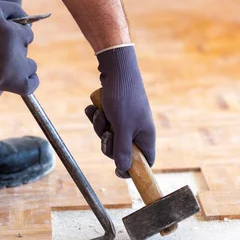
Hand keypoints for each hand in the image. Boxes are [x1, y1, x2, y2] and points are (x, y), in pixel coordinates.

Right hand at [0, 0, 37, 94]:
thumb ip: (13, 9)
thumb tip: (30, 21)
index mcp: (13, 33)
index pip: (27, 34)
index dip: (16, 33)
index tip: (2, 36)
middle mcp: (16, 51)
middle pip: (26, 49)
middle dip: (15, 47)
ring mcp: (13, 69)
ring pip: (30, 66)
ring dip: (21, 64)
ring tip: (3, 63)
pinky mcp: (8, 83)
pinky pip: (31, 85)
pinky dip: (30, 81)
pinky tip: (20, 77)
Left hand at [85, 46, 155, 177]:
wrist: (116, 68)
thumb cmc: (123, 97)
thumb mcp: (122, 128)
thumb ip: (123, 150)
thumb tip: (123, 170)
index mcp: (146, 136)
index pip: (145, 162)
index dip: (132, 169)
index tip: (117, 171)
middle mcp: (137, 129)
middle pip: (121, 150)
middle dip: (108, 142)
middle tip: (106, 132)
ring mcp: (125, 119)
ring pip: (108, 135)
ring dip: (100, 126)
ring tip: (101, 113)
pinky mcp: (115, 110)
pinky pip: (103, 122)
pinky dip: (96, 116)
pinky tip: (93, 108)